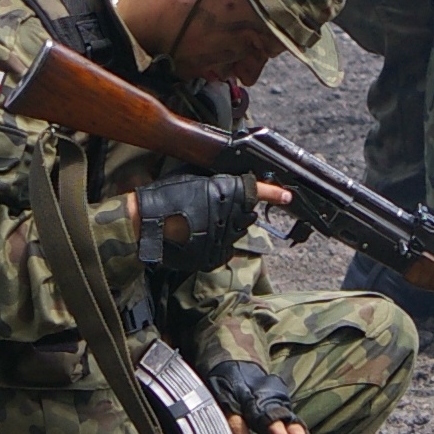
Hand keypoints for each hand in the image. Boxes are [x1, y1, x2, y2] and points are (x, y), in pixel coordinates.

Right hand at [128, 173, 280, 275]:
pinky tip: (200, 236)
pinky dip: (217, 243)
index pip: (256, 191)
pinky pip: (225, 249)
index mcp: (225, 192)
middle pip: (248, 214)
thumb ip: (217, 178)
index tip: (287, 196)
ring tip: (204, 221)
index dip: (273, 193)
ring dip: (229, 226)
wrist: (146, 223)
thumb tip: (234, 177)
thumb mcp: (193, 176)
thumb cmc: (165, 195)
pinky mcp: (215, 256)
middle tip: (219, 206)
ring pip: (238, 232)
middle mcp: (229, 216)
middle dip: (241, 210)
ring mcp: (223, 239)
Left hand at [207, 359, 314, 433]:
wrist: (236, 365)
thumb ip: (235, 423)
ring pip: (296, 432)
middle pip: (293, 428)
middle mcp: (275, 406)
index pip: (274, 422)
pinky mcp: (279, 418)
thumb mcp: (225, 399)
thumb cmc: (229, 383)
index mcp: (260, 402)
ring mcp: (279, 412)